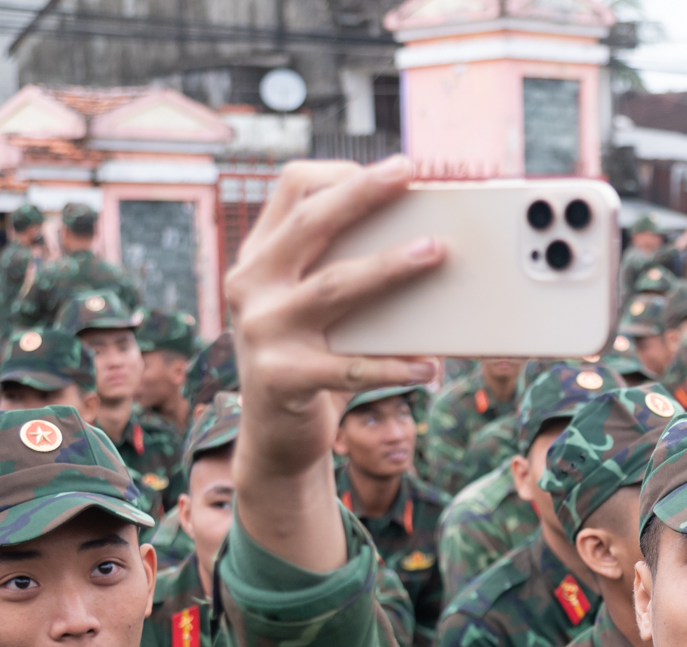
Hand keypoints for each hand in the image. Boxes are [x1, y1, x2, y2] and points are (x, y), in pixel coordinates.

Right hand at [224, 157, 443, 571]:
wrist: (276, 437)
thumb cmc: (313, 359)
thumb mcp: (316, 308)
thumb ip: (344, 272)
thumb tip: (427, 241)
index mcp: (259, 258)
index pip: (291, 190)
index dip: (340, 174)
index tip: (393, 170)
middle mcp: (251, 286)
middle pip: (311, 225)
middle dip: (362, 194)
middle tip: (408, 175)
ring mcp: (262, 331)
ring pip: (334, 287)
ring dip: (389, 267)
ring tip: (435, 252)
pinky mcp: (283, 378)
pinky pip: (350, 368)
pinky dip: (395, 366)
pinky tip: (430, 366)